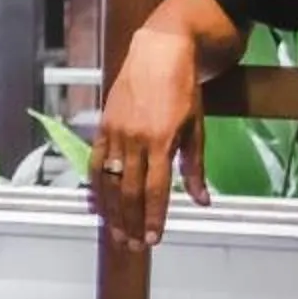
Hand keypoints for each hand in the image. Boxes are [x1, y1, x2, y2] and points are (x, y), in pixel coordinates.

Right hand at [91, 29, 207, 249]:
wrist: (159, 52)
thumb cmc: (184, 90)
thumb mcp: (197, 128)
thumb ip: (195, 167)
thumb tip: (201, 201)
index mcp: (161, 141)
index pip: (156, 189)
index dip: (155, 217)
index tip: (154, 239)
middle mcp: (134, 140)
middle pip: (129, 191)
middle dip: (131, 222)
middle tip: (133, 246)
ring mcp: (115, 133)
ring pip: (109, 181)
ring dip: (111, 211)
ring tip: (115, 234)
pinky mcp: (102, 126)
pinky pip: (95, 163)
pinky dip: (96, 187)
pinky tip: (98, 205)